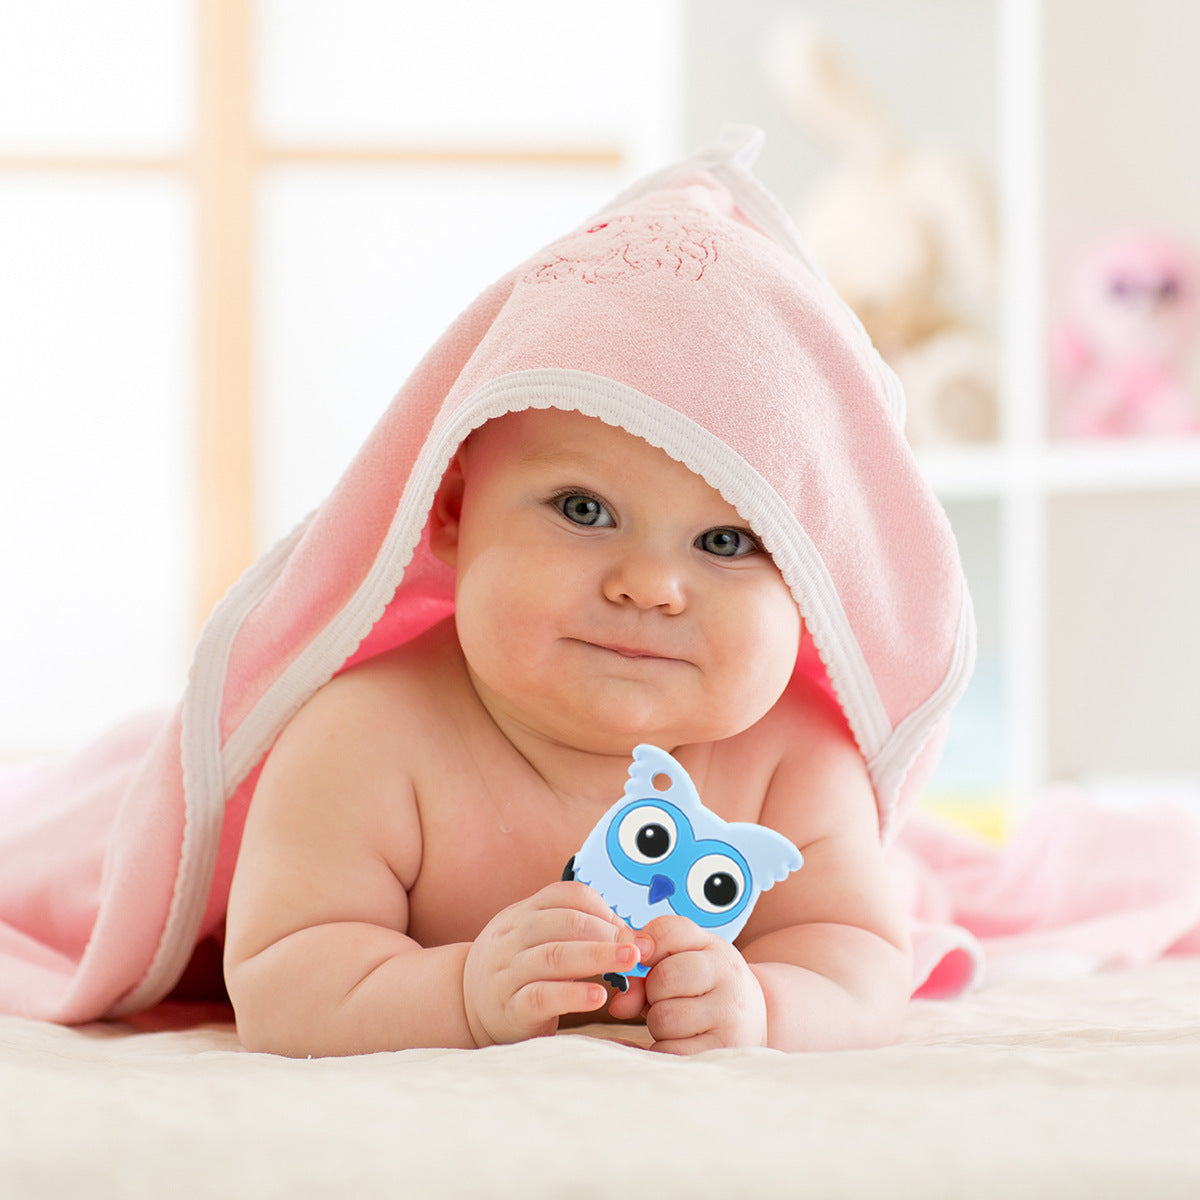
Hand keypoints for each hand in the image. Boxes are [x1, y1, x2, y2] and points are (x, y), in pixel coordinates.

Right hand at [463, 881, 640, 1046]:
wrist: (465, 1003)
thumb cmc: (519, 969)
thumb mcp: (538, 939)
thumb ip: (577, 931)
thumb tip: (632, 935)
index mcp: (523, 913)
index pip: (565, 895)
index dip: (601, 908)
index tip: (627, 928)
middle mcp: (512, 936)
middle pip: (563, 922)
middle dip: (606, 931)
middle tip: (638, 948)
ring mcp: (507, 971)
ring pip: (553, 956)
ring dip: (597, 957)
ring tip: (629, 963)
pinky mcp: (508, 1008)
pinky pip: (540, 996)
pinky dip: (572, 994)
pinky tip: (598, 996)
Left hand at [607, 916, 767, 1053]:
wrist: (752, 1022)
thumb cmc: (707, 988)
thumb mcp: (687, 964)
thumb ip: (646, 972)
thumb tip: (618, 1004)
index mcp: (716, 949)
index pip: (667, 933)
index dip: (647, 948)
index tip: (650, 961)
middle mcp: (729, 979)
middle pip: (662, 978)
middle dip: (653, 992)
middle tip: (667, 998)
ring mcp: (729, 1017)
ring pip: (663, 1018)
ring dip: (658, 1024)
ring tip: (677, 1021)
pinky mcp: (722, 1052)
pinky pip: (669, 1050)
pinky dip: (664, 1047)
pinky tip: (682, 1041)